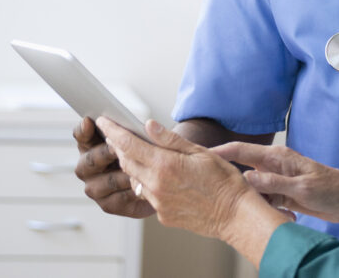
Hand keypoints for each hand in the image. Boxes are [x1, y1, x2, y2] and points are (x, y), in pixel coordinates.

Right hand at [73, 117, 153, 217]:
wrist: (160, 181)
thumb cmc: (146, 153)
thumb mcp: (142, 137)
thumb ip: (134, 131)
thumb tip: (146, 124)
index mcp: (91, 146)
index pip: (82, 136)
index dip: (83, 129)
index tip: (90, 121)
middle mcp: (88, 168)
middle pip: (89, 160)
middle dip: (105, 153)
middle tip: (118, 147)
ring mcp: (96, 188)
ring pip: (106, 181)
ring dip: (122, 174)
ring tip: (138, 169)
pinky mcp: (109, 205)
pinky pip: (118, 199)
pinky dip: (131, 192)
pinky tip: (143, 186)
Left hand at [99, 117, 252, 238]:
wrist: (235, 215)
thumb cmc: (224, 181)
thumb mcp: (200, 152)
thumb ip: (170, 139)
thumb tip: (148, 125)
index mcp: (165, 166)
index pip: (128, 144)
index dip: (113, 131)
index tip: (103, 122)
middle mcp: (156, 186)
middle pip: (126, 161)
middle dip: (118, 147)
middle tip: (116, 134)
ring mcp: (158, 202)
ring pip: (135, 179)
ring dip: (132, 165)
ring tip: (137, 153)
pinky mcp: (162, 215)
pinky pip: (148, 195)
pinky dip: (148, 182)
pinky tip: (159, 176)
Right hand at [212, 142, 338, 235]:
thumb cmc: (332, 189)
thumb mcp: (302, 188)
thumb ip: (274, 183)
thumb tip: (246, 177)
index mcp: (278, 157)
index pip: (241, 150)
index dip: (219, 152)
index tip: (198, 156)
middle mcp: (275, 166)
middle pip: (242, 169)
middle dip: (228, 179)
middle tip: (210, 190)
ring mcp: (278, 180)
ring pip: (252, 189)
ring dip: (253, 201)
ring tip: (258, 211)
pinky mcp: (284, 194)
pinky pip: (265, 200)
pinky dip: (267, 210)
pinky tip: (283, 217)